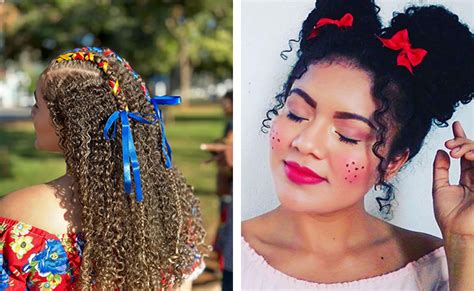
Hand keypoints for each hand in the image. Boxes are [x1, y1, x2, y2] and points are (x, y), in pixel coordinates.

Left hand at [432, 121, 473, 236]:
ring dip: (469, 148)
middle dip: (463, 143)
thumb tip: (441, 151)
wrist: (457, 232)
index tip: (455, 125)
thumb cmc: (448, 215)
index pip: (467, 155)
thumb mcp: (440, 188)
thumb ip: (441, 169)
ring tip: (456, 150)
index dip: (461, 139)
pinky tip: (466, 156)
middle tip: (450, 144)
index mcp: (468, 179)